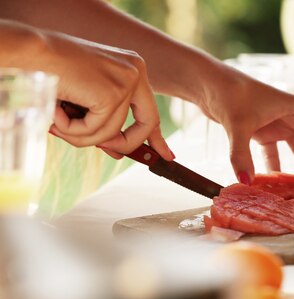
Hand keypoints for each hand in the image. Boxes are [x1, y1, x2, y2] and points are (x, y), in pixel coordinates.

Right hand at [43, 33, 172, 159]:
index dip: (156, 136)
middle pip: (146, 123)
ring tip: (59, 120)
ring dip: (81, 135)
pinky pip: (96, 131)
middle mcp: (135, 71)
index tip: (166, 155)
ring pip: (112, 133)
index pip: (150, 108)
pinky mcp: (112, 94)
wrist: (32, 52)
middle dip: (129, 144)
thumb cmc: (52, 71)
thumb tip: (117, 149)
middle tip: (112, 154)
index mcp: (131, 68)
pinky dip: (73, 130)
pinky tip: (57, 112)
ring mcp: (126, 82)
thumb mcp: (88, 96)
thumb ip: (105, 118)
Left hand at [200, 66, 293, 182]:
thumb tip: (246, 182)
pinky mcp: (262, 132)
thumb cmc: (230, 93)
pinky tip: (267, 186)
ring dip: (292, 174)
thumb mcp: (239, 124)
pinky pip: (274, 157)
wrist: (207, 83)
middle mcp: (293, 118)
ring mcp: (278, 126)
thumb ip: (242, 155)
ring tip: (292, 195)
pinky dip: (272, 170)